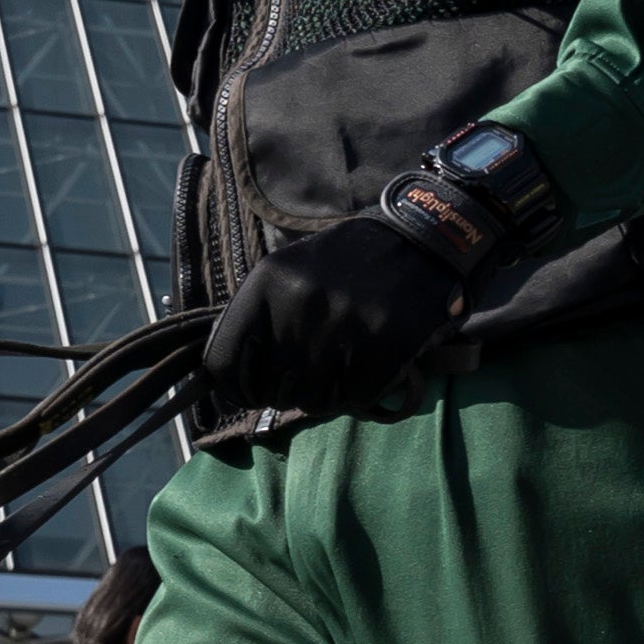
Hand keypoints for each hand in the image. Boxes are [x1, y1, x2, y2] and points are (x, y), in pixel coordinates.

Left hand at [201, 209, 477, 420]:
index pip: (223, 365)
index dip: (239, 389)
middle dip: (292, 392)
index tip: (256, 391)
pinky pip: (357, 399)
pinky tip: (373, 364)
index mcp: (266, 286)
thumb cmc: (348, 263)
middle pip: (273, 392)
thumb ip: (258, 320)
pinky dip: (365, 391)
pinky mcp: (384, 345)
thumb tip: (231, 382)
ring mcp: (343, 327)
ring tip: (345, 365)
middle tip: (314, 373)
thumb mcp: (289, 274)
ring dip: (330, 393)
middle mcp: (299, 306)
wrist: (420, 240)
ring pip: (315, 402)